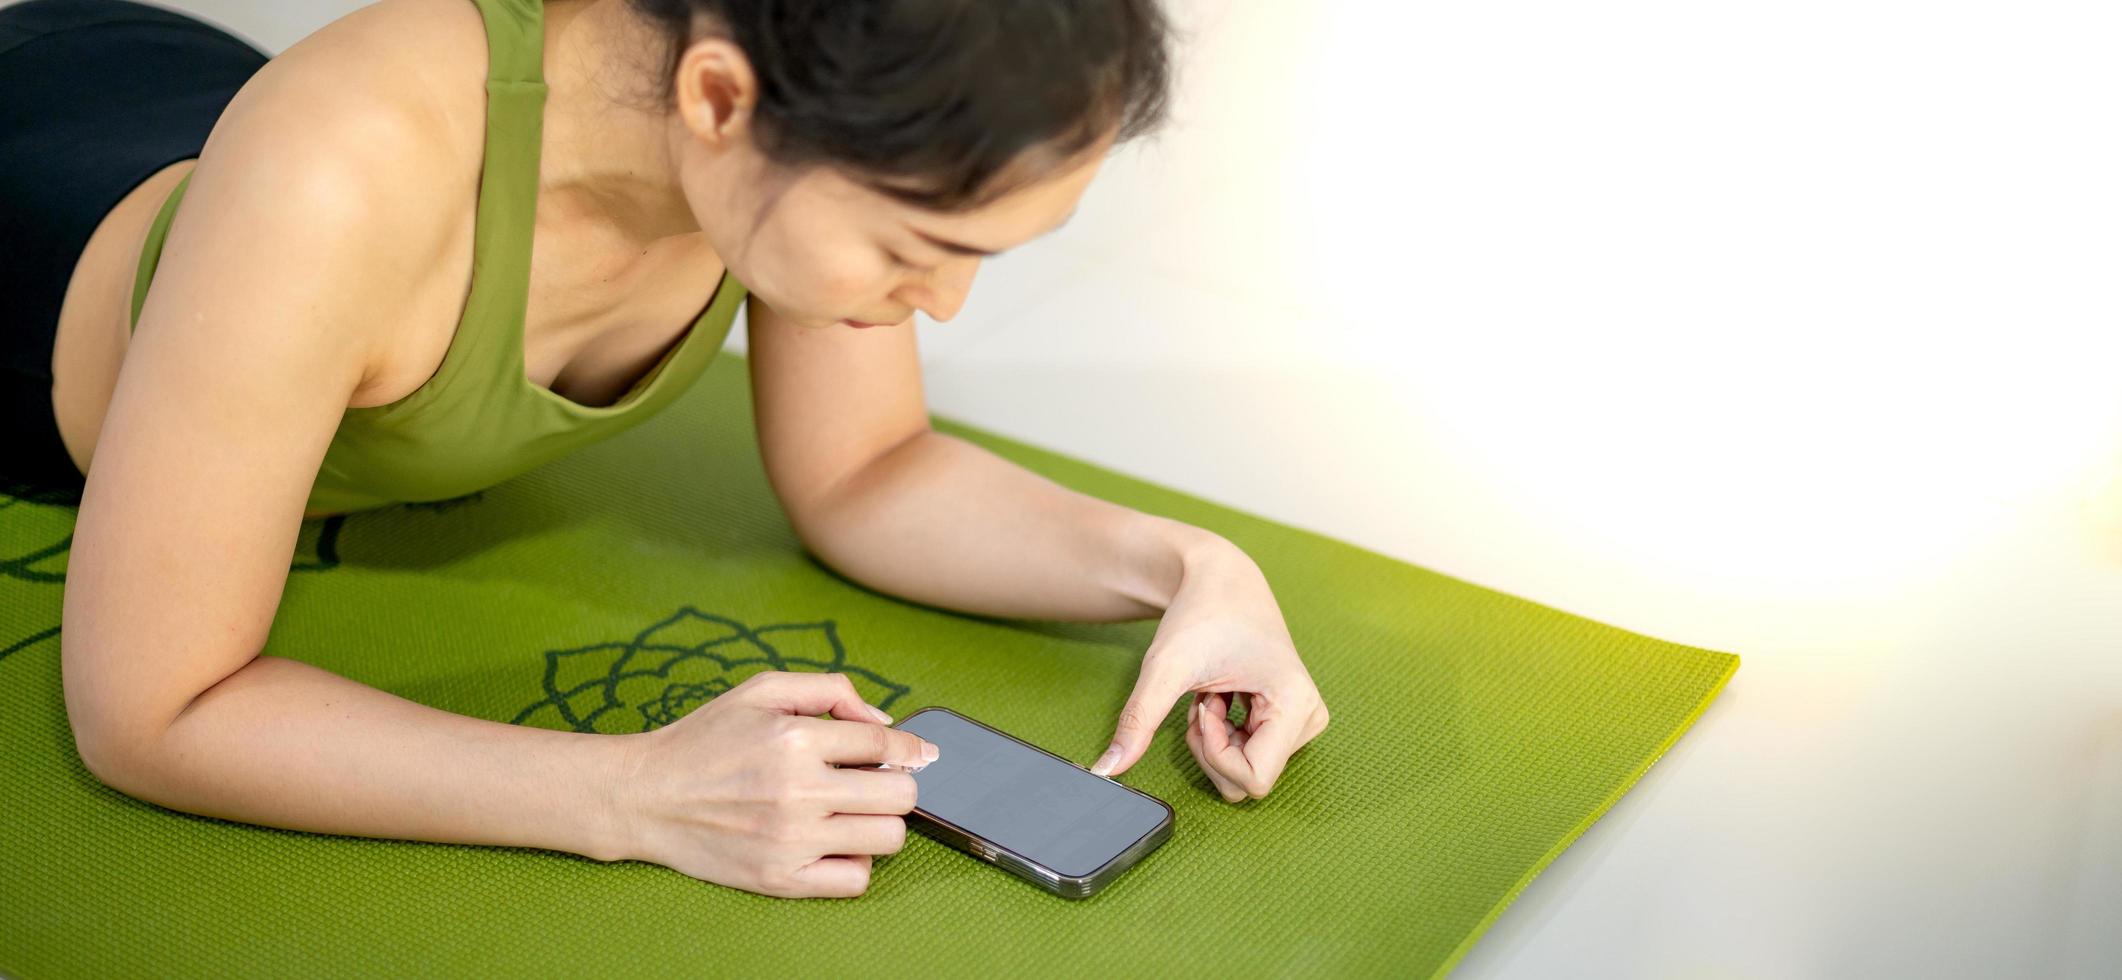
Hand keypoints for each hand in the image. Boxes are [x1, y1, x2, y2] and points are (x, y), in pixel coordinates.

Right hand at [611, 670, 939, 897]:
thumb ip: (830, 690)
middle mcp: (797, 791)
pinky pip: (855, 880)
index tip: (913, 754)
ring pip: (888, 839)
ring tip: (854, 812)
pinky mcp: (779, 880)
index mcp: (795, 738)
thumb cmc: (705, 738)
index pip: (887, 747)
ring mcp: (790, 840)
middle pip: (900, 795)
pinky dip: (856, 862)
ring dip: (881, 823)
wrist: (645, 796)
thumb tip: (885, 724)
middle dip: (896, 784)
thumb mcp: (762, 690)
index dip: (909, 748)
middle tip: (872, 782)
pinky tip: (835, 843)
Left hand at [1089, 537, 1328, 800]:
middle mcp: (1310, 717)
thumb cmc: (1200, 614)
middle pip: (1248, 779)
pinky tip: (1220, 696)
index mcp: (1297, 705)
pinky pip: (1249, 757)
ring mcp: (1303, 720)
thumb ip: (1139, 721)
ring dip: (1216, 740)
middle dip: (1212, 747)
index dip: (1215, 753)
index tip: (1205, 706)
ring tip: (1212, 693)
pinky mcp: (1290, 719)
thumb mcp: (1165, 668)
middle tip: (1204, 699)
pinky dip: (1224, 734)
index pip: (1254, 779)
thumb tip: (1105, 770)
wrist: (1220, 579)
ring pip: (1246, 772)